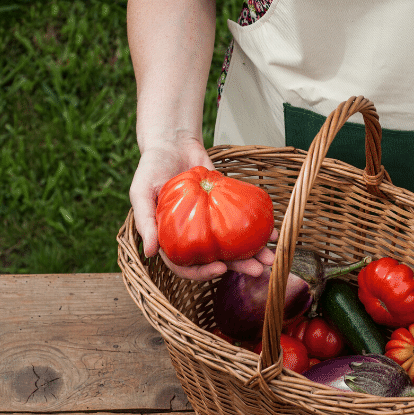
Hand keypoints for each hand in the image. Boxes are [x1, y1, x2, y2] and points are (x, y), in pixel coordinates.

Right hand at [128, 137, 276, 280]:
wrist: (173, 142)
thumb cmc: (151, 168)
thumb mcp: (141, 192)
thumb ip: (144, 221)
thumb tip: (149, 253)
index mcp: (171, 239)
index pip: (186, 265)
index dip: (202, 272)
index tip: (221, 268)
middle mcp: (193, 235)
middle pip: (216, 259)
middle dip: (238, 266)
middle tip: (258, 269)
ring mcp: (211, 222)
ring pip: (233, 244)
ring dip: (253, 252)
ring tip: (271, 257)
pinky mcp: (226, 207)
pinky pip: (242, 221)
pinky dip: (258, 228)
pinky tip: (273, 232)